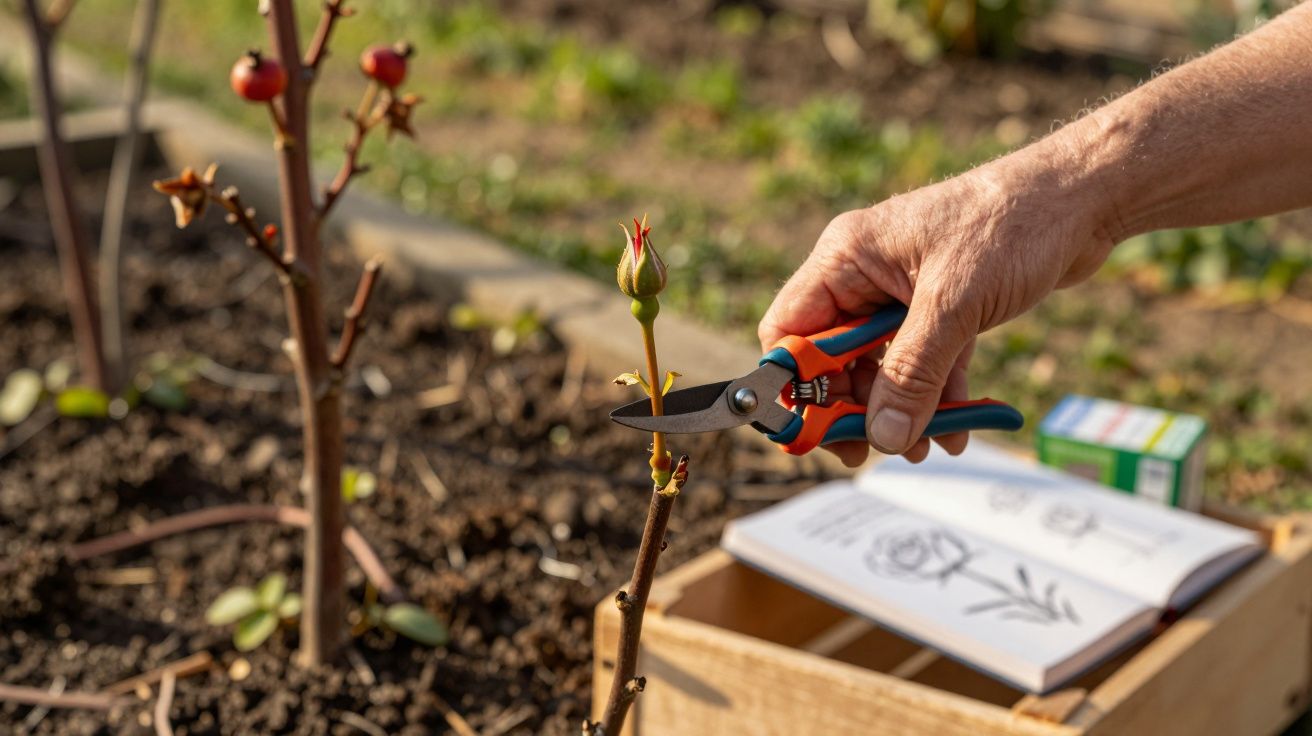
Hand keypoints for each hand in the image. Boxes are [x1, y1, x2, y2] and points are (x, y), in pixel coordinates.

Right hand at [759, 146, 1117, 465]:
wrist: (1082, 197)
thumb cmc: (1011, 226)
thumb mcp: (954, 308)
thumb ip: (912, 375)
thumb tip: (882, 436)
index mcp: (847, 257)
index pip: (791, 330)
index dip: (797, 383)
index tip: (818, 427)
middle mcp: (865, 273)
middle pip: (833, 356)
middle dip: (856, 405)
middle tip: (875, 448)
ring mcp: (901, 290)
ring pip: (881, 365)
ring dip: (900, 408)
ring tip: (926, 446)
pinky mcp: (939, 305)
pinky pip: (922, 361)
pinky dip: (936, 395)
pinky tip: (957, 429)